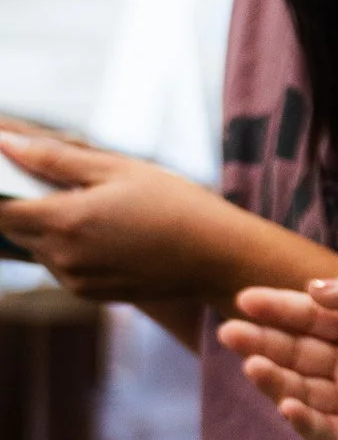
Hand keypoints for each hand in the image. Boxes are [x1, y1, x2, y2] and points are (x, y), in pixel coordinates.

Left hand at [0, 126, 240, 299]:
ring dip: (44, 226)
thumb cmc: (173, 203)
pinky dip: (66, 246)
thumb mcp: (117, 169)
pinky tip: (100, 229)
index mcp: (64, 220)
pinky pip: (60, 266)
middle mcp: (63, 257)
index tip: (5, 176)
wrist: (216, 256)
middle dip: (19, 206)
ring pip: (37, 248)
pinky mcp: (90, 293)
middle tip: (52, 184)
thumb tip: (7, 146)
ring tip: (84, 204)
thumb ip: (56, 159)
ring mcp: (75, 280)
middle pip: (13, 230)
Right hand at [220, 270, 337, 439]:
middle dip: (262, 342)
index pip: (310, 317)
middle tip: (230, 332)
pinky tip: (288, 404)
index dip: (278, 308)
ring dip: (276, 379)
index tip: (245, 299)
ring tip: (252, 365)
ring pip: (304, 390)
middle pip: (297, 353)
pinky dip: (306, 421)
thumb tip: (311, 290)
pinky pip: (328, 432)